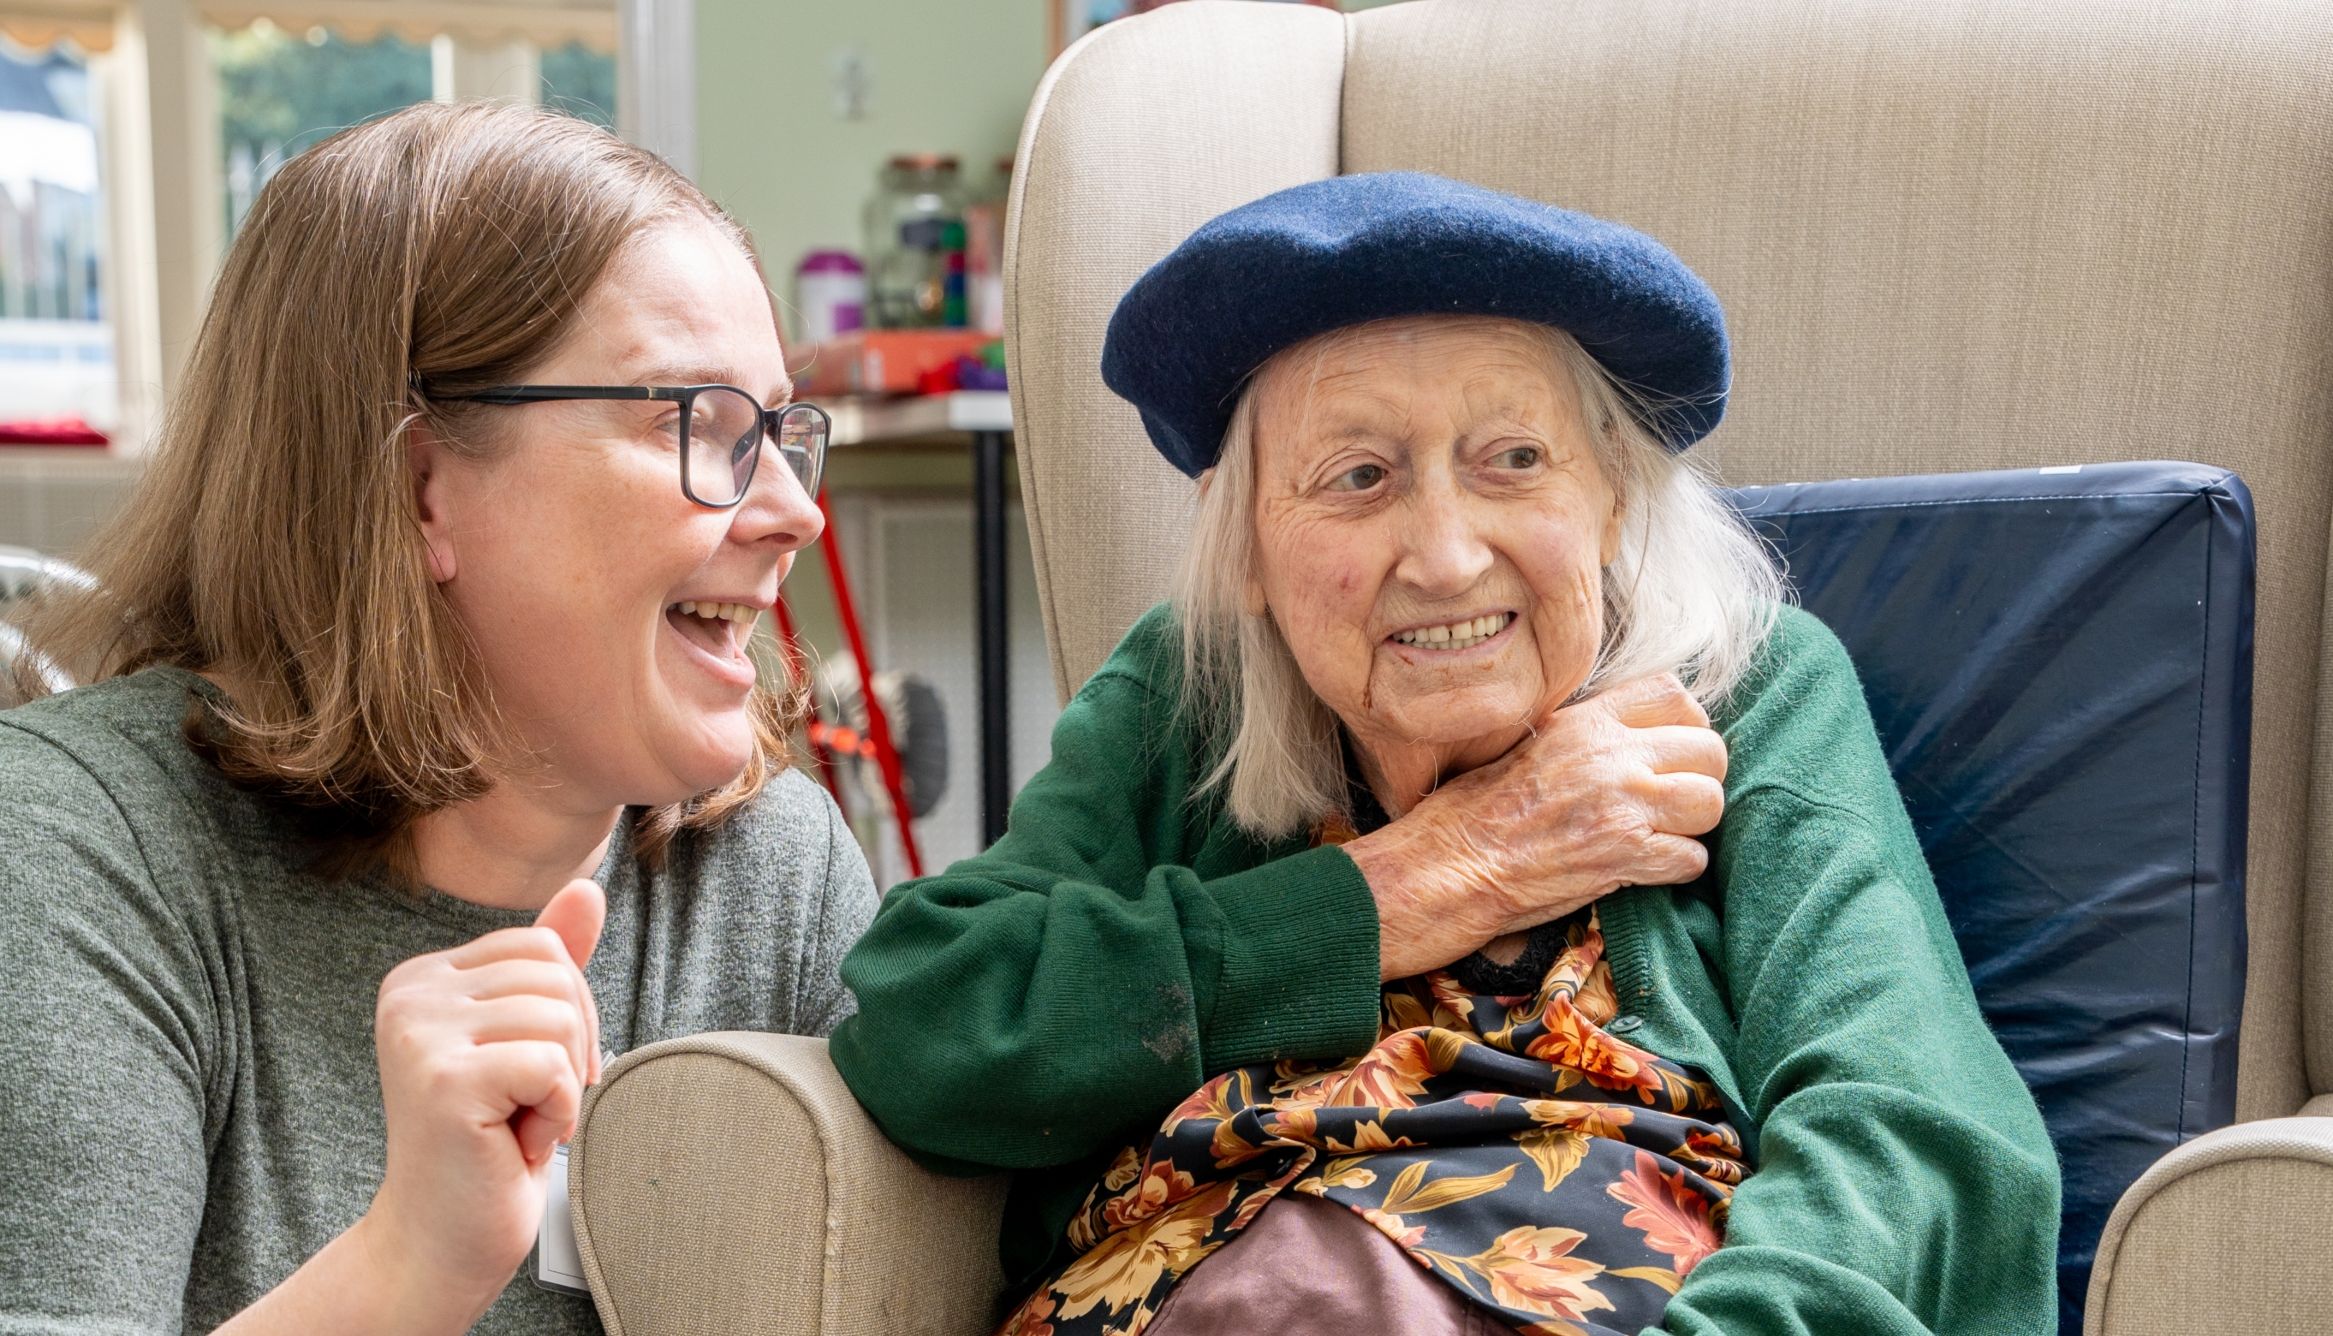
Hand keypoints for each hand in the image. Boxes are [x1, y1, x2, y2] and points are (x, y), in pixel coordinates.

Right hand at [362, 879, 605, 1309]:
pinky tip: (514, 1142)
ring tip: (513, 1122)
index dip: (566, 1014)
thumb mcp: (526, 1039)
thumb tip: (588, 888)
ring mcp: (419, 1035)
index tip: (527, 1073)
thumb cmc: (489, 1140)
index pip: (542, 947)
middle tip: (521, 1104)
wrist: (442, 1238)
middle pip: (557, 975)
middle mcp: (409, 995)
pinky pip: (552, 1065)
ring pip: (559, 1018)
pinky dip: (556, 1112)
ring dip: (560, 1086)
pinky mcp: (444, 1081)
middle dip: (567, 1049)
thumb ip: (552, 963)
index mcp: (423, 977)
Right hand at [1345, 674, 1725, 979]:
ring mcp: (1622, 805)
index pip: (1675, 695)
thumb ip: (1583, 733)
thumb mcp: (1527, 745)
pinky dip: (1677, 869)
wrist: (1450, 866)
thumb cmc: (1473, 811)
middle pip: (1709, 750)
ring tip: (1663, 836)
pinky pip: (1692, 858)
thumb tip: (1626, 734)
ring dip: (1693, 825)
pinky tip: (1648, 869)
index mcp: (1586, 722)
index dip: (1686, 725)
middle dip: (1699, 778)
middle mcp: (1611, 755)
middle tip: (1673, 801)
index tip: (1671, 751)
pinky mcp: (1625, 857)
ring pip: (1709, 803)